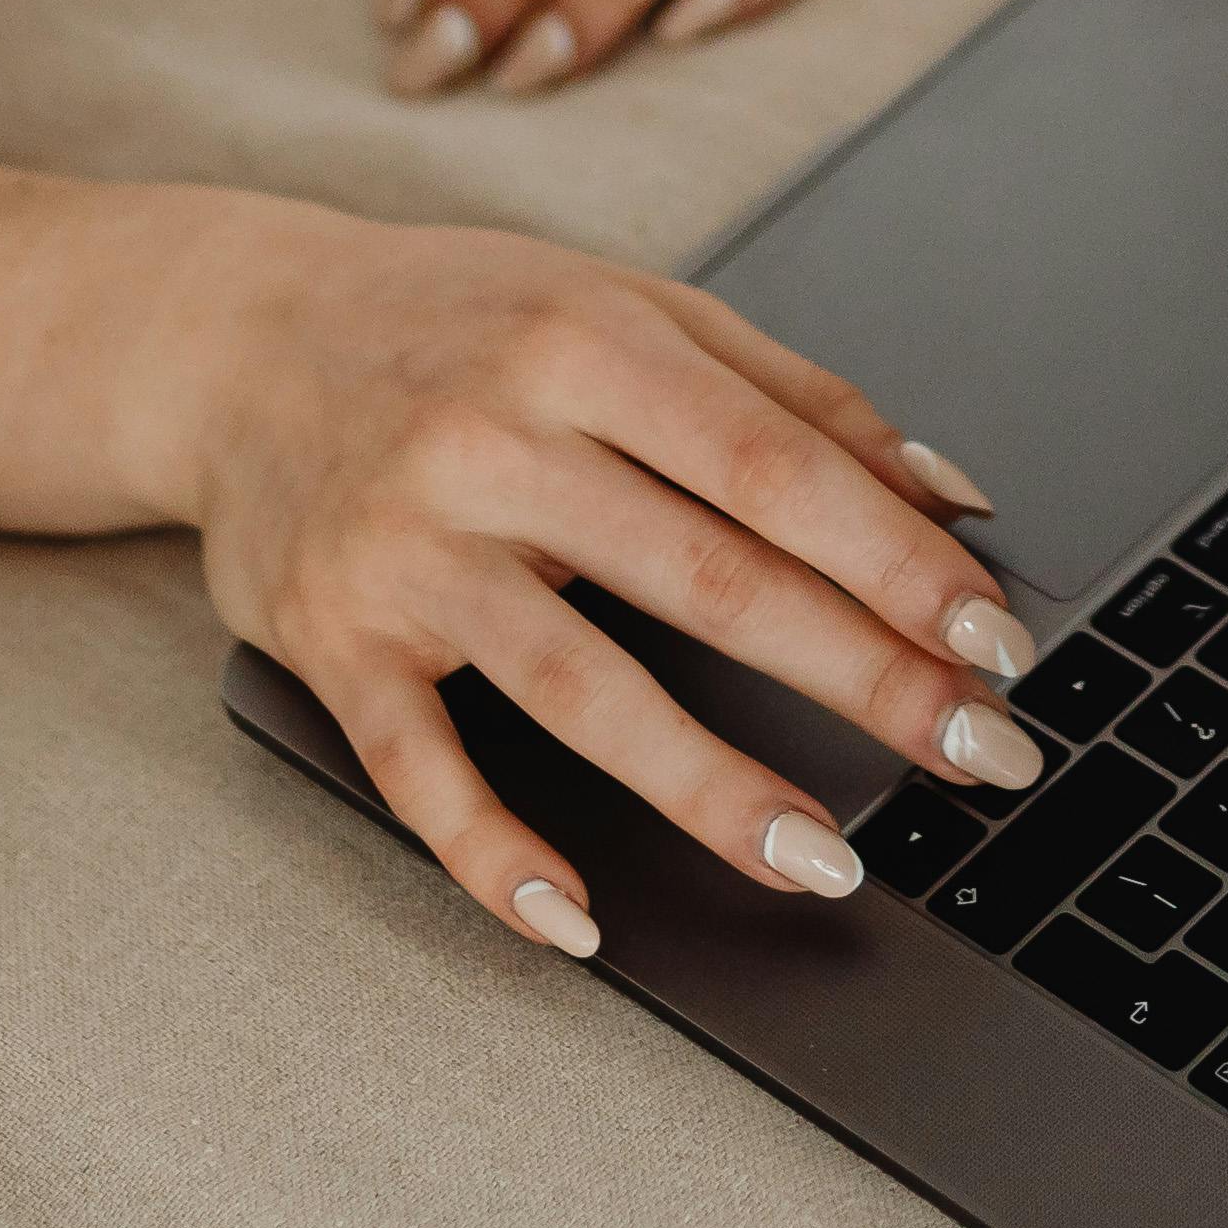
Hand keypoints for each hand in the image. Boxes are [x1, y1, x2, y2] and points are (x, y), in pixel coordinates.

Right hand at [151, 190, 1041, 957]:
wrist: (233, 338)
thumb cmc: (458, 323)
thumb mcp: (629, 308)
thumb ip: (794, 395)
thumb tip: (952, 493)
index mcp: (589, 345)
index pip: (775, 469)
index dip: (896, 559)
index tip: (994, 639)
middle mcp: (498, 441)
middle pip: (707, 577)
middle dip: (859, 676)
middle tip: (975, 753)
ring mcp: (411, 549)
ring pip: (580, 686)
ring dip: (710, 786)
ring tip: (823, 859)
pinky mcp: (335, 639)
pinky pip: (419, 766)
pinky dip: (494, 853)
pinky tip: (576, 918)